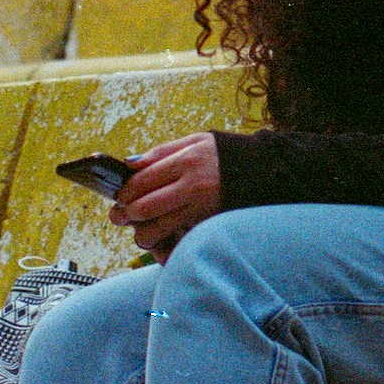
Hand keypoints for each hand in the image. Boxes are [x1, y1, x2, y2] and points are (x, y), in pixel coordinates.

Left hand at [112, 131, 221, 254]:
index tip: (119, 197)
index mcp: (186, 160)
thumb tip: (129, 164)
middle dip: (126, 215)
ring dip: (142, 233)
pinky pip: (176, 240)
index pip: (141, 180)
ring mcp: (201, 208)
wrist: (263, 172)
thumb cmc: (223, 155)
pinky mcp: (208, 225)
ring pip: (156, 229)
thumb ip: (162, 151)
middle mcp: (192, 186)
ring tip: (142, 230)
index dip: (124, 192)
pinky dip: (163, 242)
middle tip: (122, 216)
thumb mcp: (195, 141)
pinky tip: (163, 237)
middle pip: (144, 207)